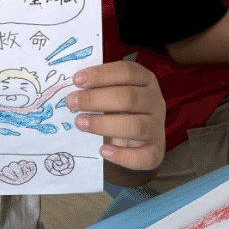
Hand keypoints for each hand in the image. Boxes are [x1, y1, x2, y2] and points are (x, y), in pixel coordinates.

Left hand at [66, 60, 164, 174]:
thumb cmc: (118, 108)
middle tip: (71, 102)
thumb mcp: (112, 92)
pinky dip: (123, 155)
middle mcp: (155, 101)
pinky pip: (144, 156)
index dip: (101, 75)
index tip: (76, 80)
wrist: (136, 139)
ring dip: (104, 124)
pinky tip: (103, 151)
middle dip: (96, 99)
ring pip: (135, 126)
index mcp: (145, 80)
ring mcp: (158, 127)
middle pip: (129, 98)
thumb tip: (71, 89)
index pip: (127, 72)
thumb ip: (97, 88)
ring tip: (79, 123)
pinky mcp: (156, 151)